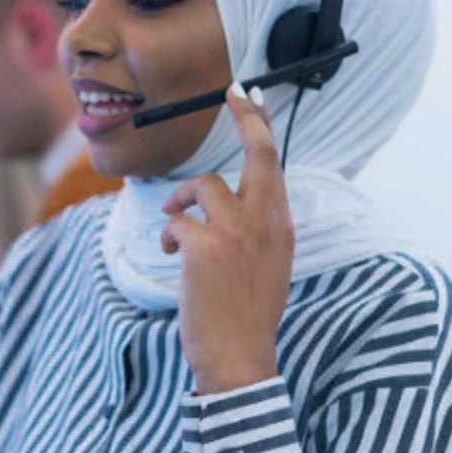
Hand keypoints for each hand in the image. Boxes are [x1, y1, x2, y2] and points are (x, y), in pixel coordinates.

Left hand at [160, 85, 294, 394]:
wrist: (239, 358)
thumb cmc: (248, 317)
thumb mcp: (269, 266)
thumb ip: (259, 230)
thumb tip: (238, 205)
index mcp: (282, 226)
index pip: (274, 165)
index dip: (261, 127)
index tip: (251, 98)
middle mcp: (265, 222)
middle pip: (258, 152)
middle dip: (245, 117)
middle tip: (231, 94)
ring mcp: (236, 232)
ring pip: (203, 185)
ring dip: (181, 200)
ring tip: (175, 227)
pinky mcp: (203, 247)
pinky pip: (176, 221)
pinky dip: (169, 235)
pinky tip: (171, 255)